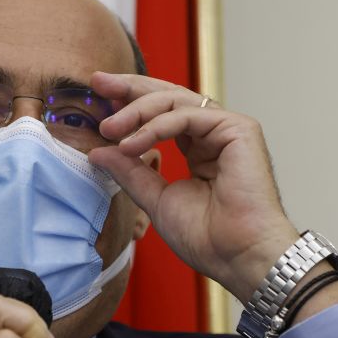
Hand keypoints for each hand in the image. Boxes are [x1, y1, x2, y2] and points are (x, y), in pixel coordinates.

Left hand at [89, 71, 303, 301]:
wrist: (237, 255)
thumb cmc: (207, 237)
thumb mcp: (155, 199)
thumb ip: (130, 172)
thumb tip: (99, 151)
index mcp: (198, 149)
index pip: (161, 114)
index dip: (130, 103)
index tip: (99, 96)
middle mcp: (214, 134)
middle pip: (168, 97)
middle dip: (131, 89)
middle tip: (99, 82)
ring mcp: (227, 129)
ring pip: (175, 101)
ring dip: (137, 112)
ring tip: (109, 129)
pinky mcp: (238, 129)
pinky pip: (188, 115)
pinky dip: (156, 127)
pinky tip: (133, 144)